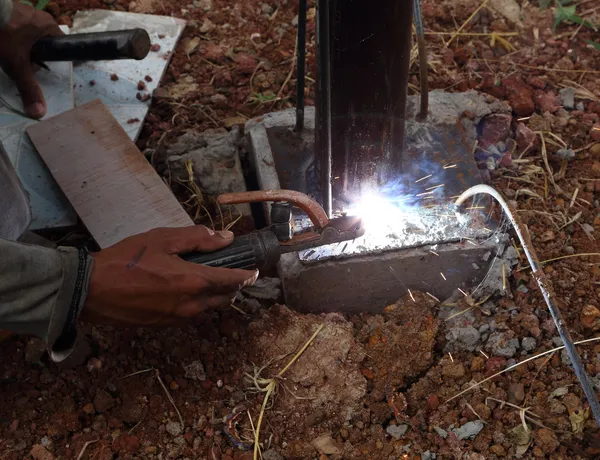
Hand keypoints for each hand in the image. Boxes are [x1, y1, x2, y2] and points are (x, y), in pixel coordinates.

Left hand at [0, 2, 61, 117]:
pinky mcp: (8, 7)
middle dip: (32, 53)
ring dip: (19, 43)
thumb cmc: (5, 35)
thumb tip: (39, 113)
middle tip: (20, 59)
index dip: (50, 58)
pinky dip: (9, 33)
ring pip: (27, 33)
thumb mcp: (17, 65)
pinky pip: (13, 24)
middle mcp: (39, 14)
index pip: (59, 45)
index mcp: (49, 25)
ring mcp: (23, 8)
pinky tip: (1, 39)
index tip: (38, 65)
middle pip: (42, 41)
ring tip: (7, 48)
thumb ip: (28, 88)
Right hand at [81, 226, 257, 326]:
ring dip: (215, 295)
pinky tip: (185, 290)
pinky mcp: (164, 325)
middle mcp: (191, 305)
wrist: (91, 290)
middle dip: (233, 286)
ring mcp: (177, 318)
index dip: (246, 275)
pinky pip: (191, 314)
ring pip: (208, 308)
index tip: (255, 271)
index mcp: (194, 282)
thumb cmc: (126, 260)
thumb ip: (197, 238)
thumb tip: (225, 238)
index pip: (232, 281)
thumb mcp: (162, 239)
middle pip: (224, 298)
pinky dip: (197, 303)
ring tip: (210, 279)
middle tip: (232, 271)